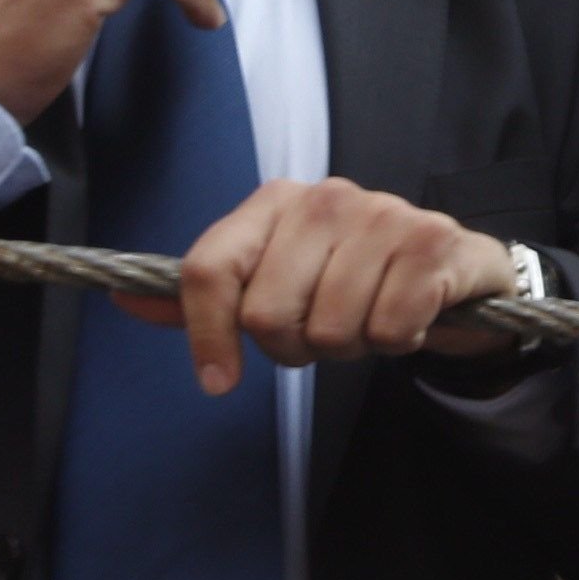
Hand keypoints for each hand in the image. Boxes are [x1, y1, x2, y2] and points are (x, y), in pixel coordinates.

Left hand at [116, 174, 512, 390]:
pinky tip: (407, 317)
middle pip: (266, 313)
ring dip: (349, 347)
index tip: (218, 381)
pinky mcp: (431, 242)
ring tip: (368, 321)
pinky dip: (395, 342)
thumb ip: (207, 297)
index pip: (209, 269)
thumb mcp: (276, 281)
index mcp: (277, 202)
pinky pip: (385, 330)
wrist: (454, 269)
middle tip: (324, 333)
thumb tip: (124, 301)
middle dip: (295, 346)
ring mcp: (384, 214)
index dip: (205, 335)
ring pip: (327, 328)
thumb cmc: (353, 278)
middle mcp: (328, 197)